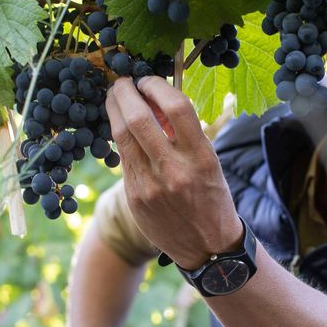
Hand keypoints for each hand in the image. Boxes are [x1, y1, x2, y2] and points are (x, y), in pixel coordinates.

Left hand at [105, 77, 243, 267]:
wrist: (208, 248)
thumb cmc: (212, 198)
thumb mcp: (209, 162)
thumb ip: (184, 134)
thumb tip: (155, 100)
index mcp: (201, 157)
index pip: (176, 106)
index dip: (156, 85)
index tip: (148, 79)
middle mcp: (174, 170)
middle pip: (139, 117)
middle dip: (125, 92)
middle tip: (122, 81)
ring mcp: (150, 186)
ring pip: (122, 136)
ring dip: (114, 110)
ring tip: (115, 98)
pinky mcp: (134, 197)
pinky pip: (123, 158)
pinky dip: (121, 137)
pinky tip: (122, 128)